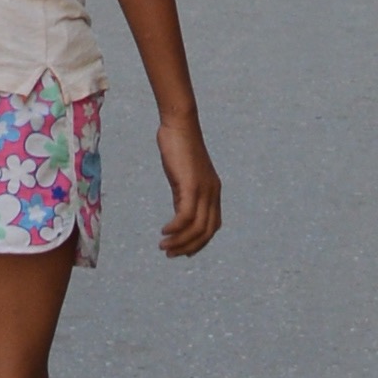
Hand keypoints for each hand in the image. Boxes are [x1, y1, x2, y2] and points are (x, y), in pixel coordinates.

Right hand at [155, 113, 223, 255]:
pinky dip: (175, 228)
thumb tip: (180, 217)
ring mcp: (204, 190)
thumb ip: (184, 196)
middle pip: (206, 232)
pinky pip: (185, 216)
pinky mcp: (191, 185)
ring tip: (164, 246)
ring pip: (196, 228)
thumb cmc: (179, 147)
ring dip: (179, 242)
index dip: (200, 243)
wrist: (179, 124)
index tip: (184, 252)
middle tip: (170, 253)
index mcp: (213, 192)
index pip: (212, 227)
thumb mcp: (184, 177)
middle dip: (188, 247)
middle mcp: (212, 193)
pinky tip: (164, 231)